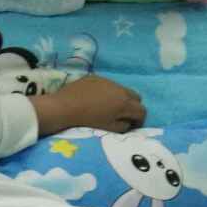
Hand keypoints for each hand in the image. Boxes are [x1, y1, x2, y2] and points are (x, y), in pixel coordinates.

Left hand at [30, 76, 145, 135]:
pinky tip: (94, 99)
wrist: (64, 108)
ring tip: (107, 107)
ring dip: (119, 98)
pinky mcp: (96, 77)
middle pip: (135, 97)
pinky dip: (106, 91)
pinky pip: (107, 84)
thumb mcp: (108, 129)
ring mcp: (108, 81)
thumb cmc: (87, 121)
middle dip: (132, 107)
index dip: (139, 120)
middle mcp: (120, 89)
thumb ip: (123, 126)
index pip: (142, 110)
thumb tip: (129, 123)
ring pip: (121, 89)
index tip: (132, 126)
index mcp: (125, 103)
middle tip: (122, 116)